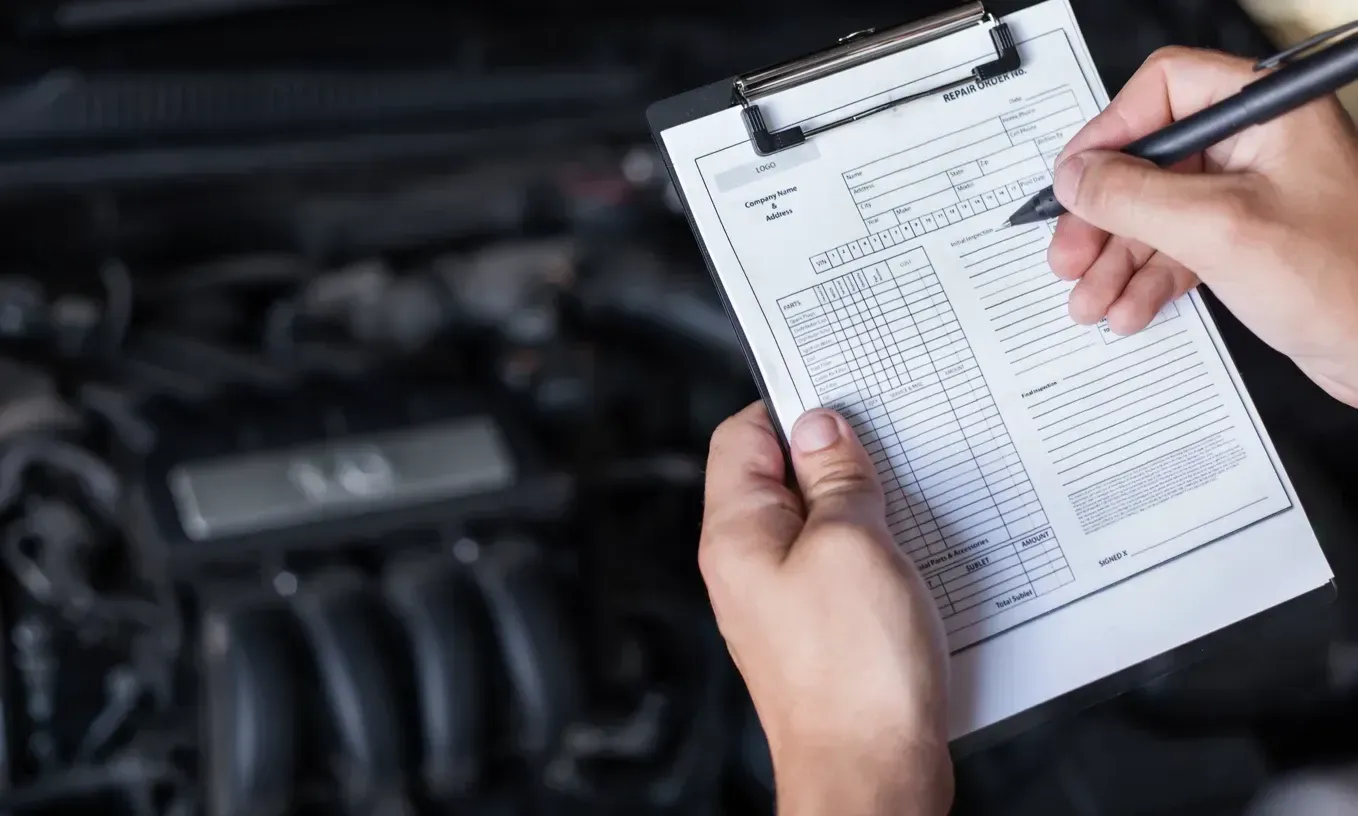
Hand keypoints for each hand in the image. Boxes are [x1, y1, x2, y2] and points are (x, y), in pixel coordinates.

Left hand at [699, 404, 950, 815]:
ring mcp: (783, 600)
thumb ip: (836, 477)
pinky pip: (840, 567)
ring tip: (904, 507)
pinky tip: (911, 556)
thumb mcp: (853, 545)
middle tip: (887, 452)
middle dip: (835, 458)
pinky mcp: (820, 630)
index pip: (742, 436)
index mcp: (736, 534)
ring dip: (862, 507)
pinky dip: (874, 551)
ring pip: (818, 523)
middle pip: (781, 477)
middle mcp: (748, 566)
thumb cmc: (854, 677)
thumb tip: (822, 426)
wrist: (872, 776)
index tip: (843, 399)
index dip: (791, 407)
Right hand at [1048, 46, 1357, 406]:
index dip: (1110, 133)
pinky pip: (1176, 248)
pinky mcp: (1246, 240)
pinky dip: (1146, 278)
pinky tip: (1129, 306)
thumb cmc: (1347, 283)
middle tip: (1070, 251)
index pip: (1165, 90)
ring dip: (1116, 258)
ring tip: (1090, 295)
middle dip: (1103, 216)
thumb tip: (1076, 177)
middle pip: (1149, 160)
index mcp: (1268, 111)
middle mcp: (1258, 144)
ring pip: (1155, 212)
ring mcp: (1250, 194)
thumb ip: (1133, 196)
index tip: (1074, 180)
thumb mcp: (1218, 230)